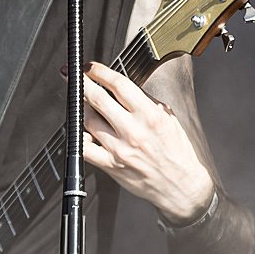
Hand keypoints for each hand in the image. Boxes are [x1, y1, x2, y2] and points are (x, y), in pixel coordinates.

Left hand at [82, 62, 213, 222]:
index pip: (119, 84)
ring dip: (79, 106)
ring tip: (78, 99)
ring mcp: (120, 149)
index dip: (100, 72)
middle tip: (73, 74)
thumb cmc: (177, 152)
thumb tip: (122, 87)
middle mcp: (133, 131)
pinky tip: (78, 128)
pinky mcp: (112, 165)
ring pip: (88, 120)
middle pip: (98, 98)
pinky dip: (78, 136)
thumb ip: (145, 102)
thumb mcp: (168, 118)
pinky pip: (85, 148)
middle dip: (81, 82)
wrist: (182, 186)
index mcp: (150, 115)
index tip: (91, 67)